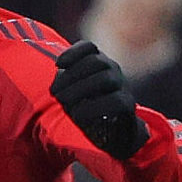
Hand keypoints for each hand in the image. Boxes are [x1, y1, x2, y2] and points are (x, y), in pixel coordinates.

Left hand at [50, 39, 144, 160]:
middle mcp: (113, 70)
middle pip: (96, 62)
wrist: (114, 133)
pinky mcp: (128, 104)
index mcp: (99, 63)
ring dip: (80, 89)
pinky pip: (116, 100)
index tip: (57, 65)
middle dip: (71, 75)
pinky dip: (94, 107)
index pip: (89, 48)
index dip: (73, 53)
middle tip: (54, 92)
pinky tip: (78, 115)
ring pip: (106, 78)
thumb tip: (53, 87)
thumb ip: (66, 85)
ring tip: (63, 102)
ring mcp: (122, 86)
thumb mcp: (74, 95)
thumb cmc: (89, 110)